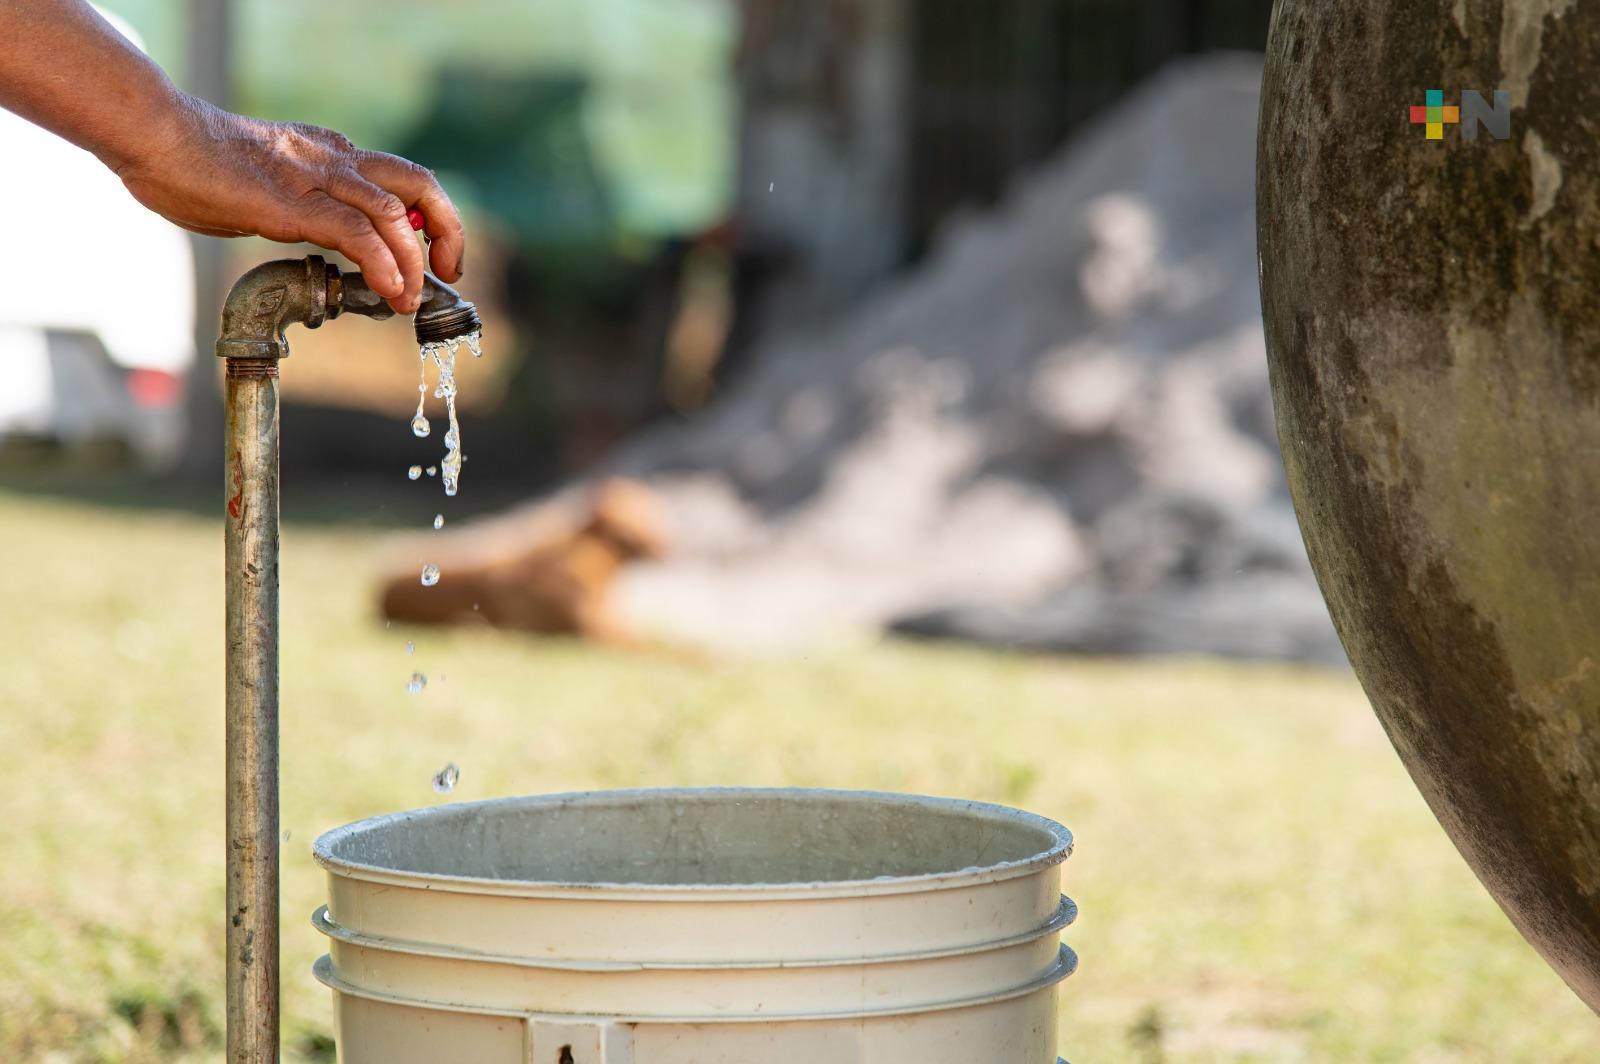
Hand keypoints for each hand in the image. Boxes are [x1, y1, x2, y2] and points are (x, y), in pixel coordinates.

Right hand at [113, 95, 464, 312]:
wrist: (153, 136)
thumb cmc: (190, 163)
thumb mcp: (260, 181)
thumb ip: (294, 205)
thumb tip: (311, 239)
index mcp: (326, 151)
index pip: (398, 179)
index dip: (428, 217)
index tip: (432, 255)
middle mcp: (331, 158)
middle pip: (417, 183)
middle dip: (445, 229)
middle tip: (447, 270)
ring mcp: (313, 178)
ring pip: (393, 212)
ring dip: (414, 261)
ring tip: (412, 299)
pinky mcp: (292, 203)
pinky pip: (355, 234)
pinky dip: (382, 265)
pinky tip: (389, 291)